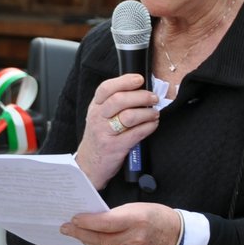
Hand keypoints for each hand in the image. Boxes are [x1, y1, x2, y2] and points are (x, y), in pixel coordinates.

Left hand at [65, 202, 180, 244]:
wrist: (178, 236)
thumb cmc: (157, 217)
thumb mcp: (138, 208)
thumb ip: (116, 215)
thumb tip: (93, 219)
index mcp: (136, 220)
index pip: (104, 223)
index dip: (86, 222)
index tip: (74, 219)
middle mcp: (135, 239)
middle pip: (100, 239)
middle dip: (80, 233)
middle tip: (66, 229)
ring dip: (89, 243)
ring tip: (80, 235)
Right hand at [74, 74, 160, 188]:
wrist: (89, 165)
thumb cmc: (100, 137)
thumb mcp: (99, 117)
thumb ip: (113, 103)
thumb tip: (139, 89)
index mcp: (95, 107)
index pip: (106, 88)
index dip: (124, 81)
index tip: (139, 79)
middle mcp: (98, 118)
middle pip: (119, 99)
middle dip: (141, 96)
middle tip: (153, 98)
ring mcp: (105, 133)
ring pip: (129, 116)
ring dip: (147, 113)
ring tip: (154, 113)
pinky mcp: (115, 147)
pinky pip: (137, 133)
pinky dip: (149, 127)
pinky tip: (153, 124)